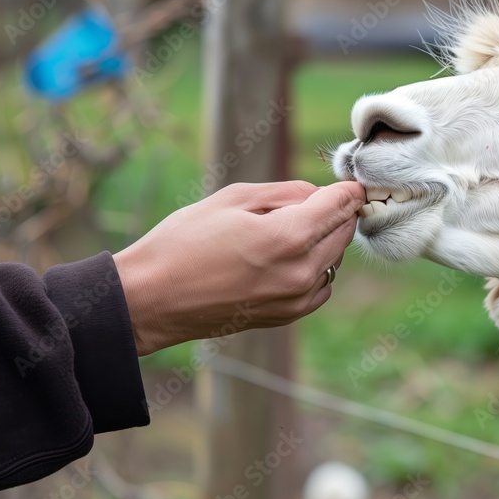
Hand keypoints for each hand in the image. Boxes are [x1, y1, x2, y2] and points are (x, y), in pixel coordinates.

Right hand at [113, 180, 365, 354]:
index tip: (349, 182)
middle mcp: (300, 272)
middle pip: (343, 232)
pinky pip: (320, 285)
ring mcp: (295, 299)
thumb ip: (285, 192)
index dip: (347, 190)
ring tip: (291, 227)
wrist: (150, 299)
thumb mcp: (233, 198)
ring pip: (334, 259)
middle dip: (337, 212)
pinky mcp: (286, 316)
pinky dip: (315, 267)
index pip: (340, 206)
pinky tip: (286, 256)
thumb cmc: (183, 242)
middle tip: (319, 199)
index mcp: (289, 237)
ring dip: (325, 239)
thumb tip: (319, 194)